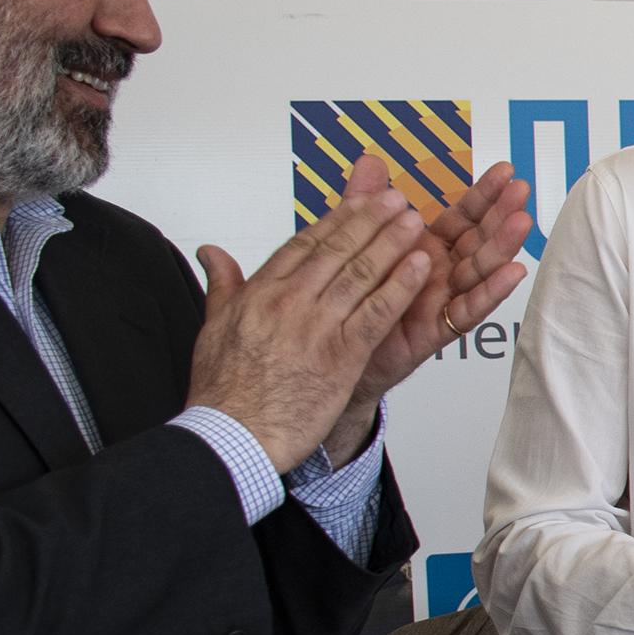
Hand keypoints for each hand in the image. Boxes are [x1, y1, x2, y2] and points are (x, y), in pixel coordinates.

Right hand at [188, 160, 430, 470]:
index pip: (304, 245)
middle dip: (368, 220)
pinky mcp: (341, 355)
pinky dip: (401, 285)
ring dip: (391, 243)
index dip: (335, 220)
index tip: (357, 202)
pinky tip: (421, 266)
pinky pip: (378, 311)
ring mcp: (316, 326)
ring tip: (413, 220)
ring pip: (360, 273)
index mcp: (259, 293)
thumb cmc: (222, 392)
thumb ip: (222, 285)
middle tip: (394, 198)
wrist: (230, 436)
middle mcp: (288, 302)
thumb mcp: (211, 329)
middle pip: (336, 250)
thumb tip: (211, 253)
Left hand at [335, 160, 534, 448]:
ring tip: (522, 223)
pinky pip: (468, 310)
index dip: (484, 195)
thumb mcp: (358, 243)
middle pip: (479, 240)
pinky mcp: (438, 330)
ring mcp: (443, 301)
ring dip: (503, 247)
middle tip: (521, 190)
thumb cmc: (351, 300)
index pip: (463, 217)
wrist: (330, 353)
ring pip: (479, 271)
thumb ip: (367, 203)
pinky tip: (513, 272)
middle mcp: (442, 273)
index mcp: (427, 249)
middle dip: (501, 214)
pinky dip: (492, 292)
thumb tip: (370, 160)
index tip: (504, 172)